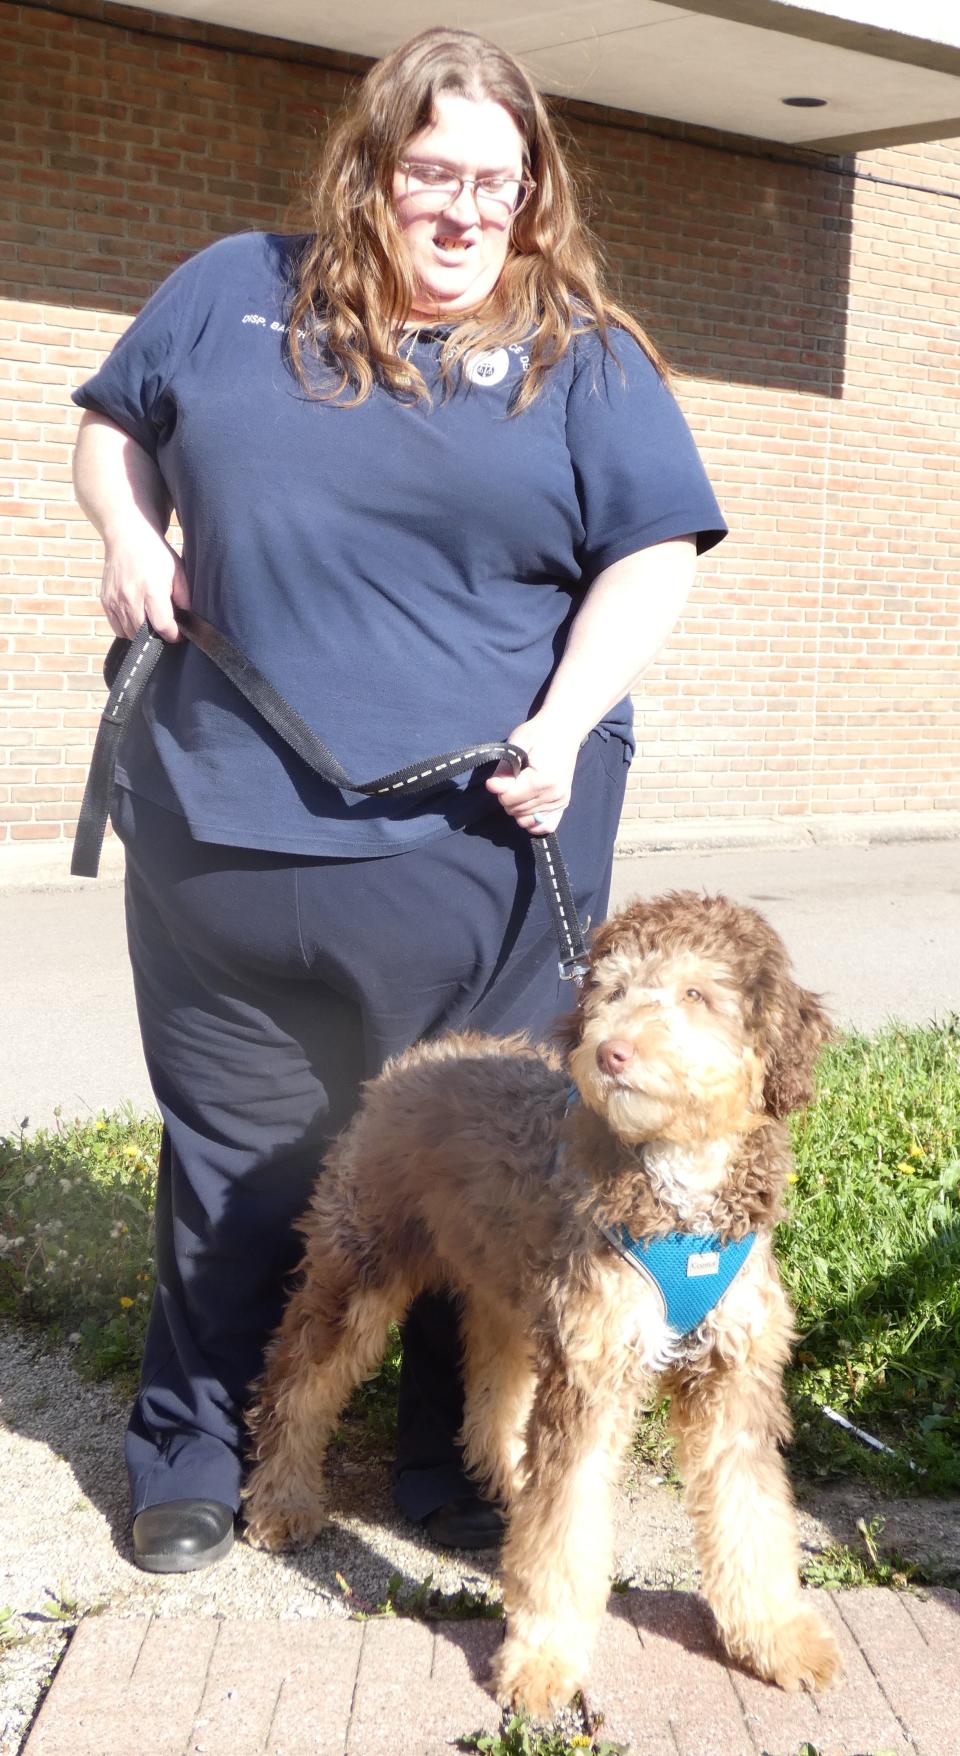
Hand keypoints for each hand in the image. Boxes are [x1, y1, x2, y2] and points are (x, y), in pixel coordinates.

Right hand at [100, 524, 189, 641]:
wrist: (127, 536)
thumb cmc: (155, 553)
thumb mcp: (177, 572)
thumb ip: (184, 597)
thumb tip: (187, 619)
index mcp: (152, 591)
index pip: (163, 627)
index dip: (174, 635)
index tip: (179, 634)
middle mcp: (131, 598)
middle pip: (144, 634)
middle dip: (158, 636)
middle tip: (165, 628)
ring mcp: (115, 601)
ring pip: (129, 633)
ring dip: (142, 634)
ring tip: (151, 623)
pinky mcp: (106, 601)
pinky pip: (117, 627)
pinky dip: (127, 629)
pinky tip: (137, 619)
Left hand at [485, 714, 582, 835]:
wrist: (563, 730)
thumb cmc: (538, 734)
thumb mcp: (517, 744)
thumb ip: (504, 769)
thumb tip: (492, 787)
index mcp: (542, 780)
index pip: (509, 799)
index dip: (500, 787)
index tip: (502, 774)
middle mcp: (554, 795)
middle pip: (515, 811)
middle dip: (508, 797)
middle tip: (513, 778)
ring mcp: (560, 801)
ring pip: (526, 819)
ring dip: (518, 807)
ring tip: (522, 788)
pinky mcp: (563, 804)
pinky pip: (547, 826)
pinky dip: (534, 822)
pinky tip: (529, 808)